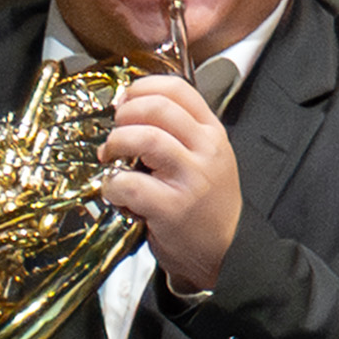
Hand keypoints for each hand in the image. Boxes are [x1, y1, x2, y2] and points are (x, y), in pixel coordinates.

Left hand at [87, 58, 252, 293]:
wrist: (227, 250)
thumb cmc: (208, 205)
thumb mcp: (206, 158)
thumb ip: (179, 131)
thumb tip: (129, 108)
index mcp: (212, 134)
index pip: (178, 89)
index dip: (141, 88)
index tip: (125, 101)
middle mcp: (206, 151)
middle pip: (157, 108)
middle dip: (124, 115)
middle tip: (116, 133)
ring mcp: (191, 178)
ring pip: (143, 138)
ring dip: (115, 144)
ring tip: (111, 158)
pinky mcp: (172, 207)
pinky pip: (128, 183)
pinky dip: (112, 185)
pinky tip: (117, 192)